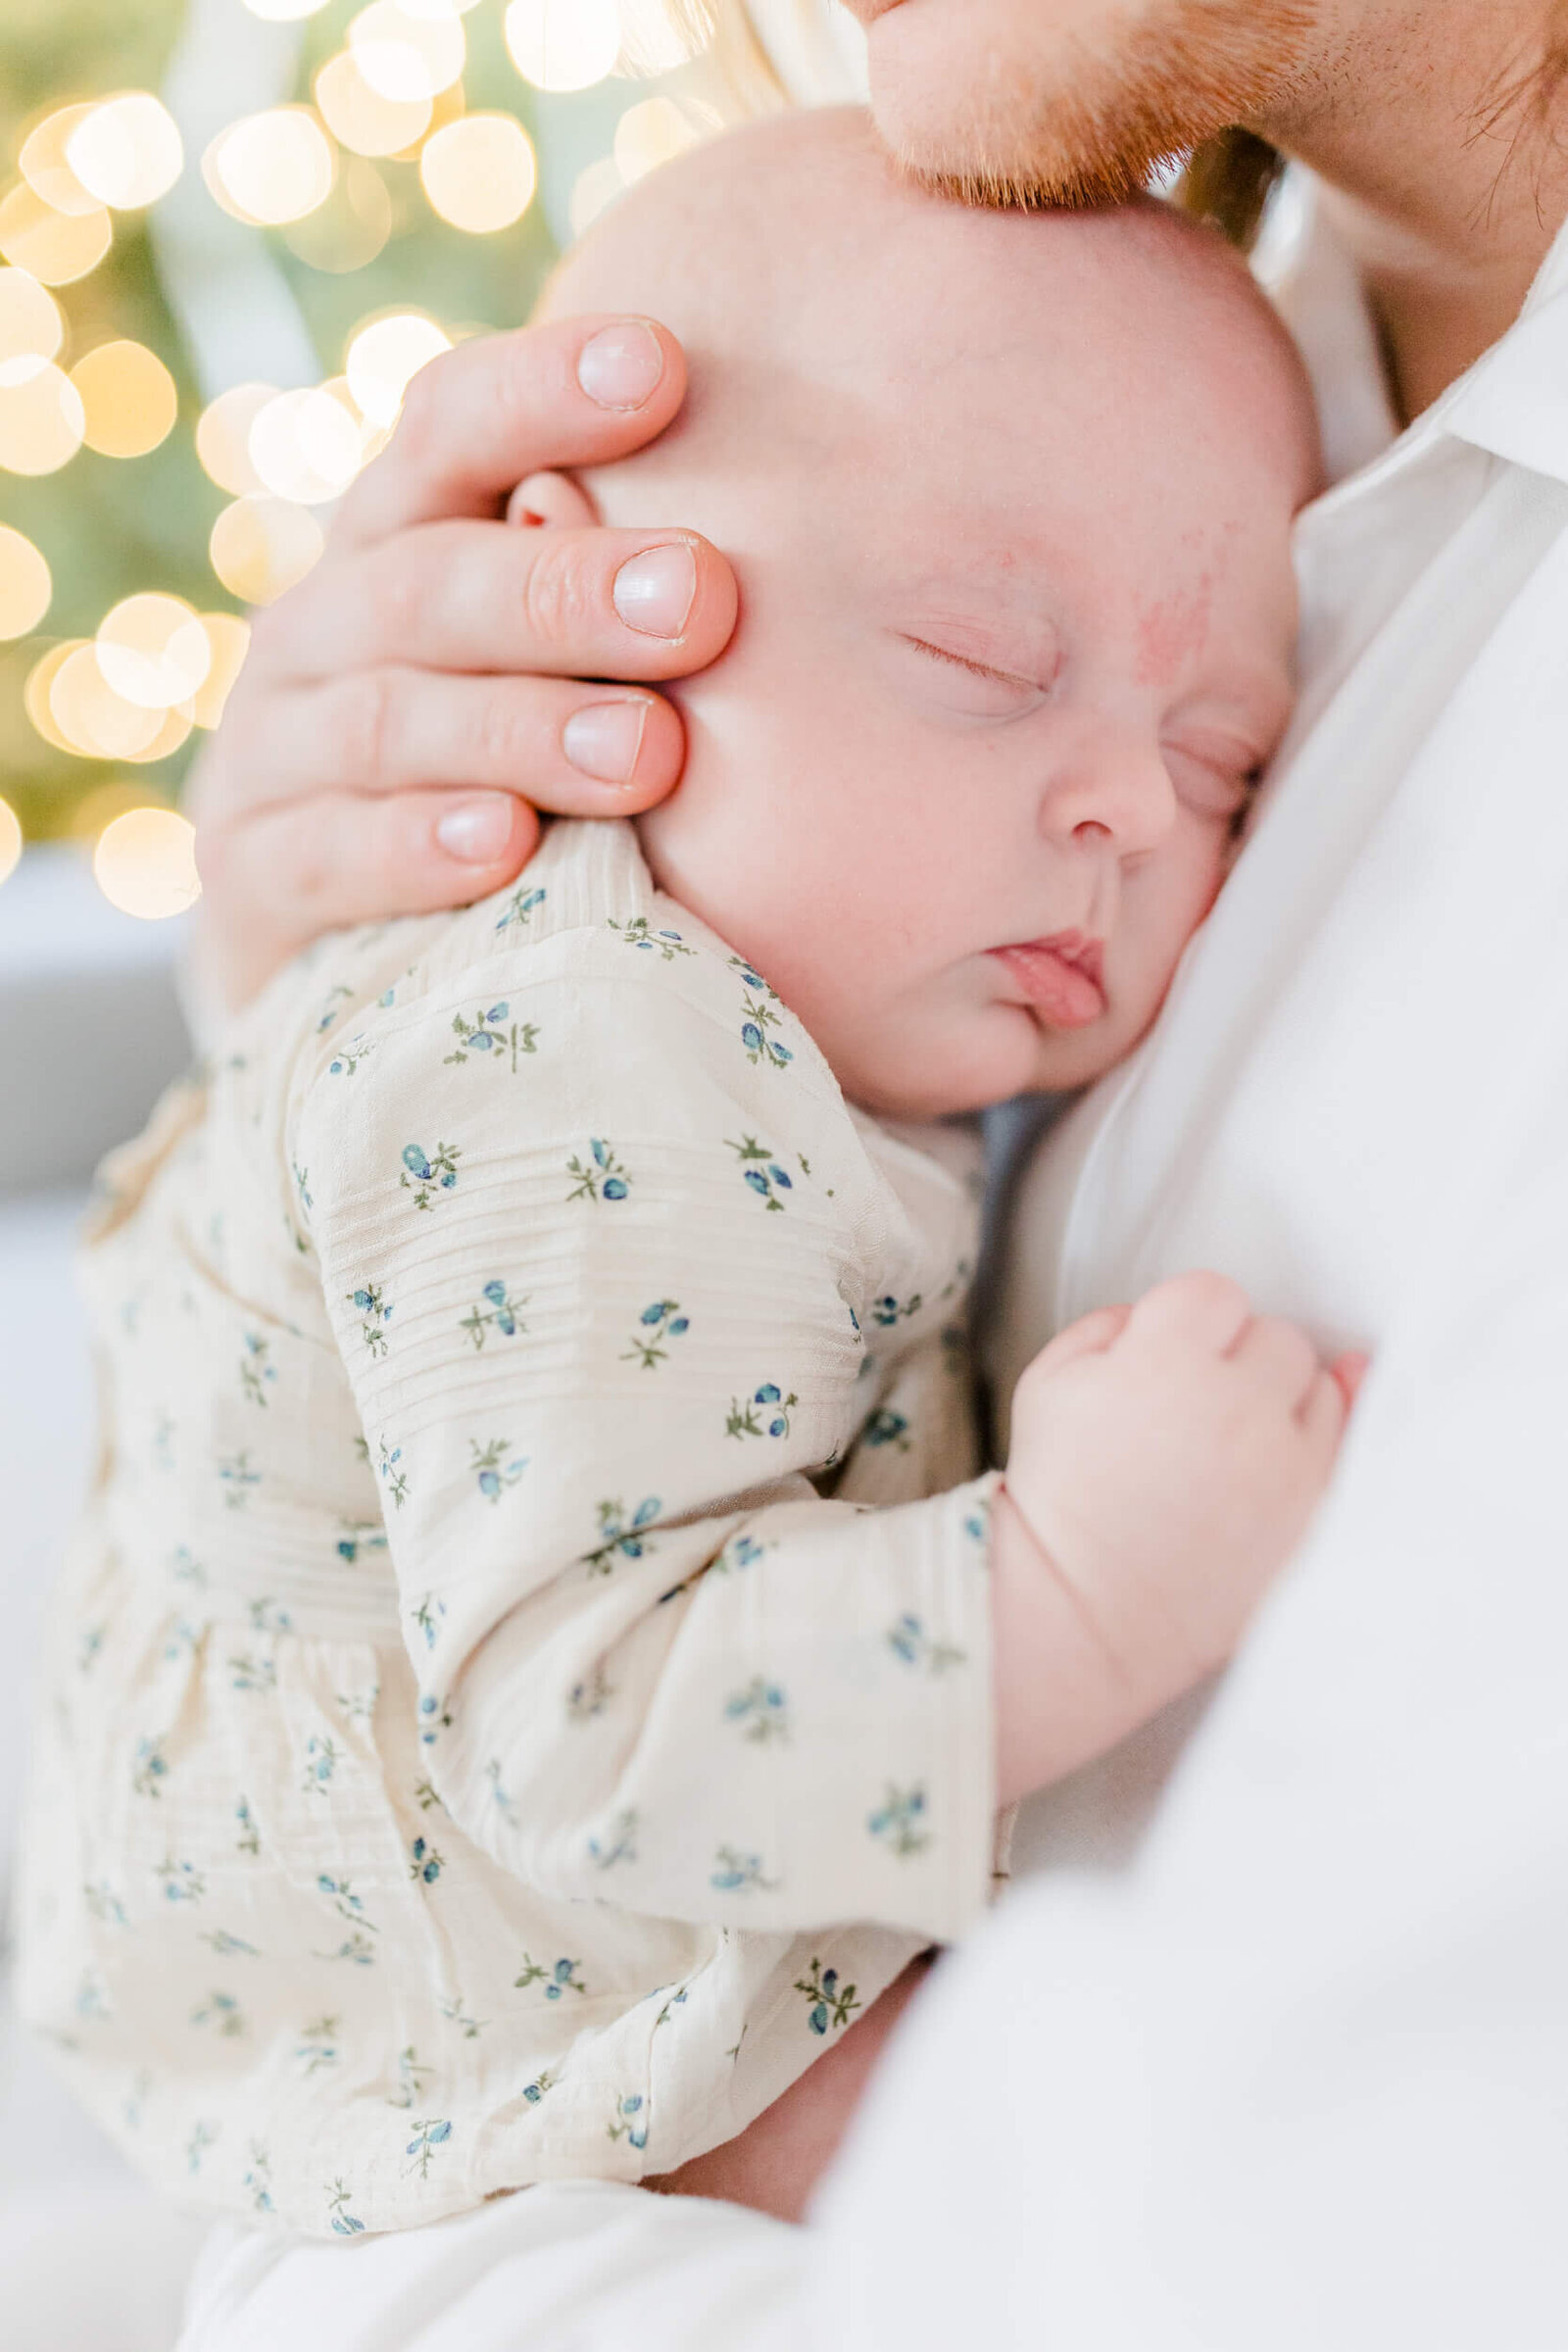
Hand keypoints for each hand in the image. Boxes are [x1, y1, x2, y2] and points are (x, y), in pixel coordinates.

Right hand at [188, 316, 737, 1012]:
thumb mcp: (551, 664)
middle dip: (565, 590)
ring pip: (386, 722)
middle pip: (425, 583)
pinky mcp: (259, 879)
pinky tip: (506, 846)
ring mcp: (275, 755)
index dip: (540, 393)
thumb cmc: (504, 770)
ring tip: (648, 751)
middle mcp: (321, 627)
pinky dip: (416, 850)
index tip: (662, 364)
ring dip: (521, 730)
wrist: (359, 953)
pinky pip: (329, 857)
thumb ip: (630, 599)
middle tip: (703, 601)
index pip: (445, 432)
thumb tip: (789, 536)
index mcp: (395, 540)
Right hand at [993, 1273, 1361, 1799]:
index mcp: (1164, 1361)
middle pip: (1276, 1336)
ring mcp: (1285, 1462)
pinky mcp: (1313, 1514)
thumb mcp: (1045, 1386)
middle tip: (1198, 1407)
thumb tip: (1155, 1316)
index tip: (1169, 1356)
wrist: (1081, 1615)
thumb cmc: (1056, 1502)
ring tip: (1233, 1442)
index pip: (1214, 1294)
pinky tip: (1315, 1427)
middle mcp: (1237, 1404)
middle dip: (1239, 1361)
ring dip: (1285, 1401)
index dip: (1187, 1323)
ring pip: (1321, 1386)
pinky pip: (1352, 1447)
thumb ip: (1106, 1325)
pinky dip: (1331, 1438)